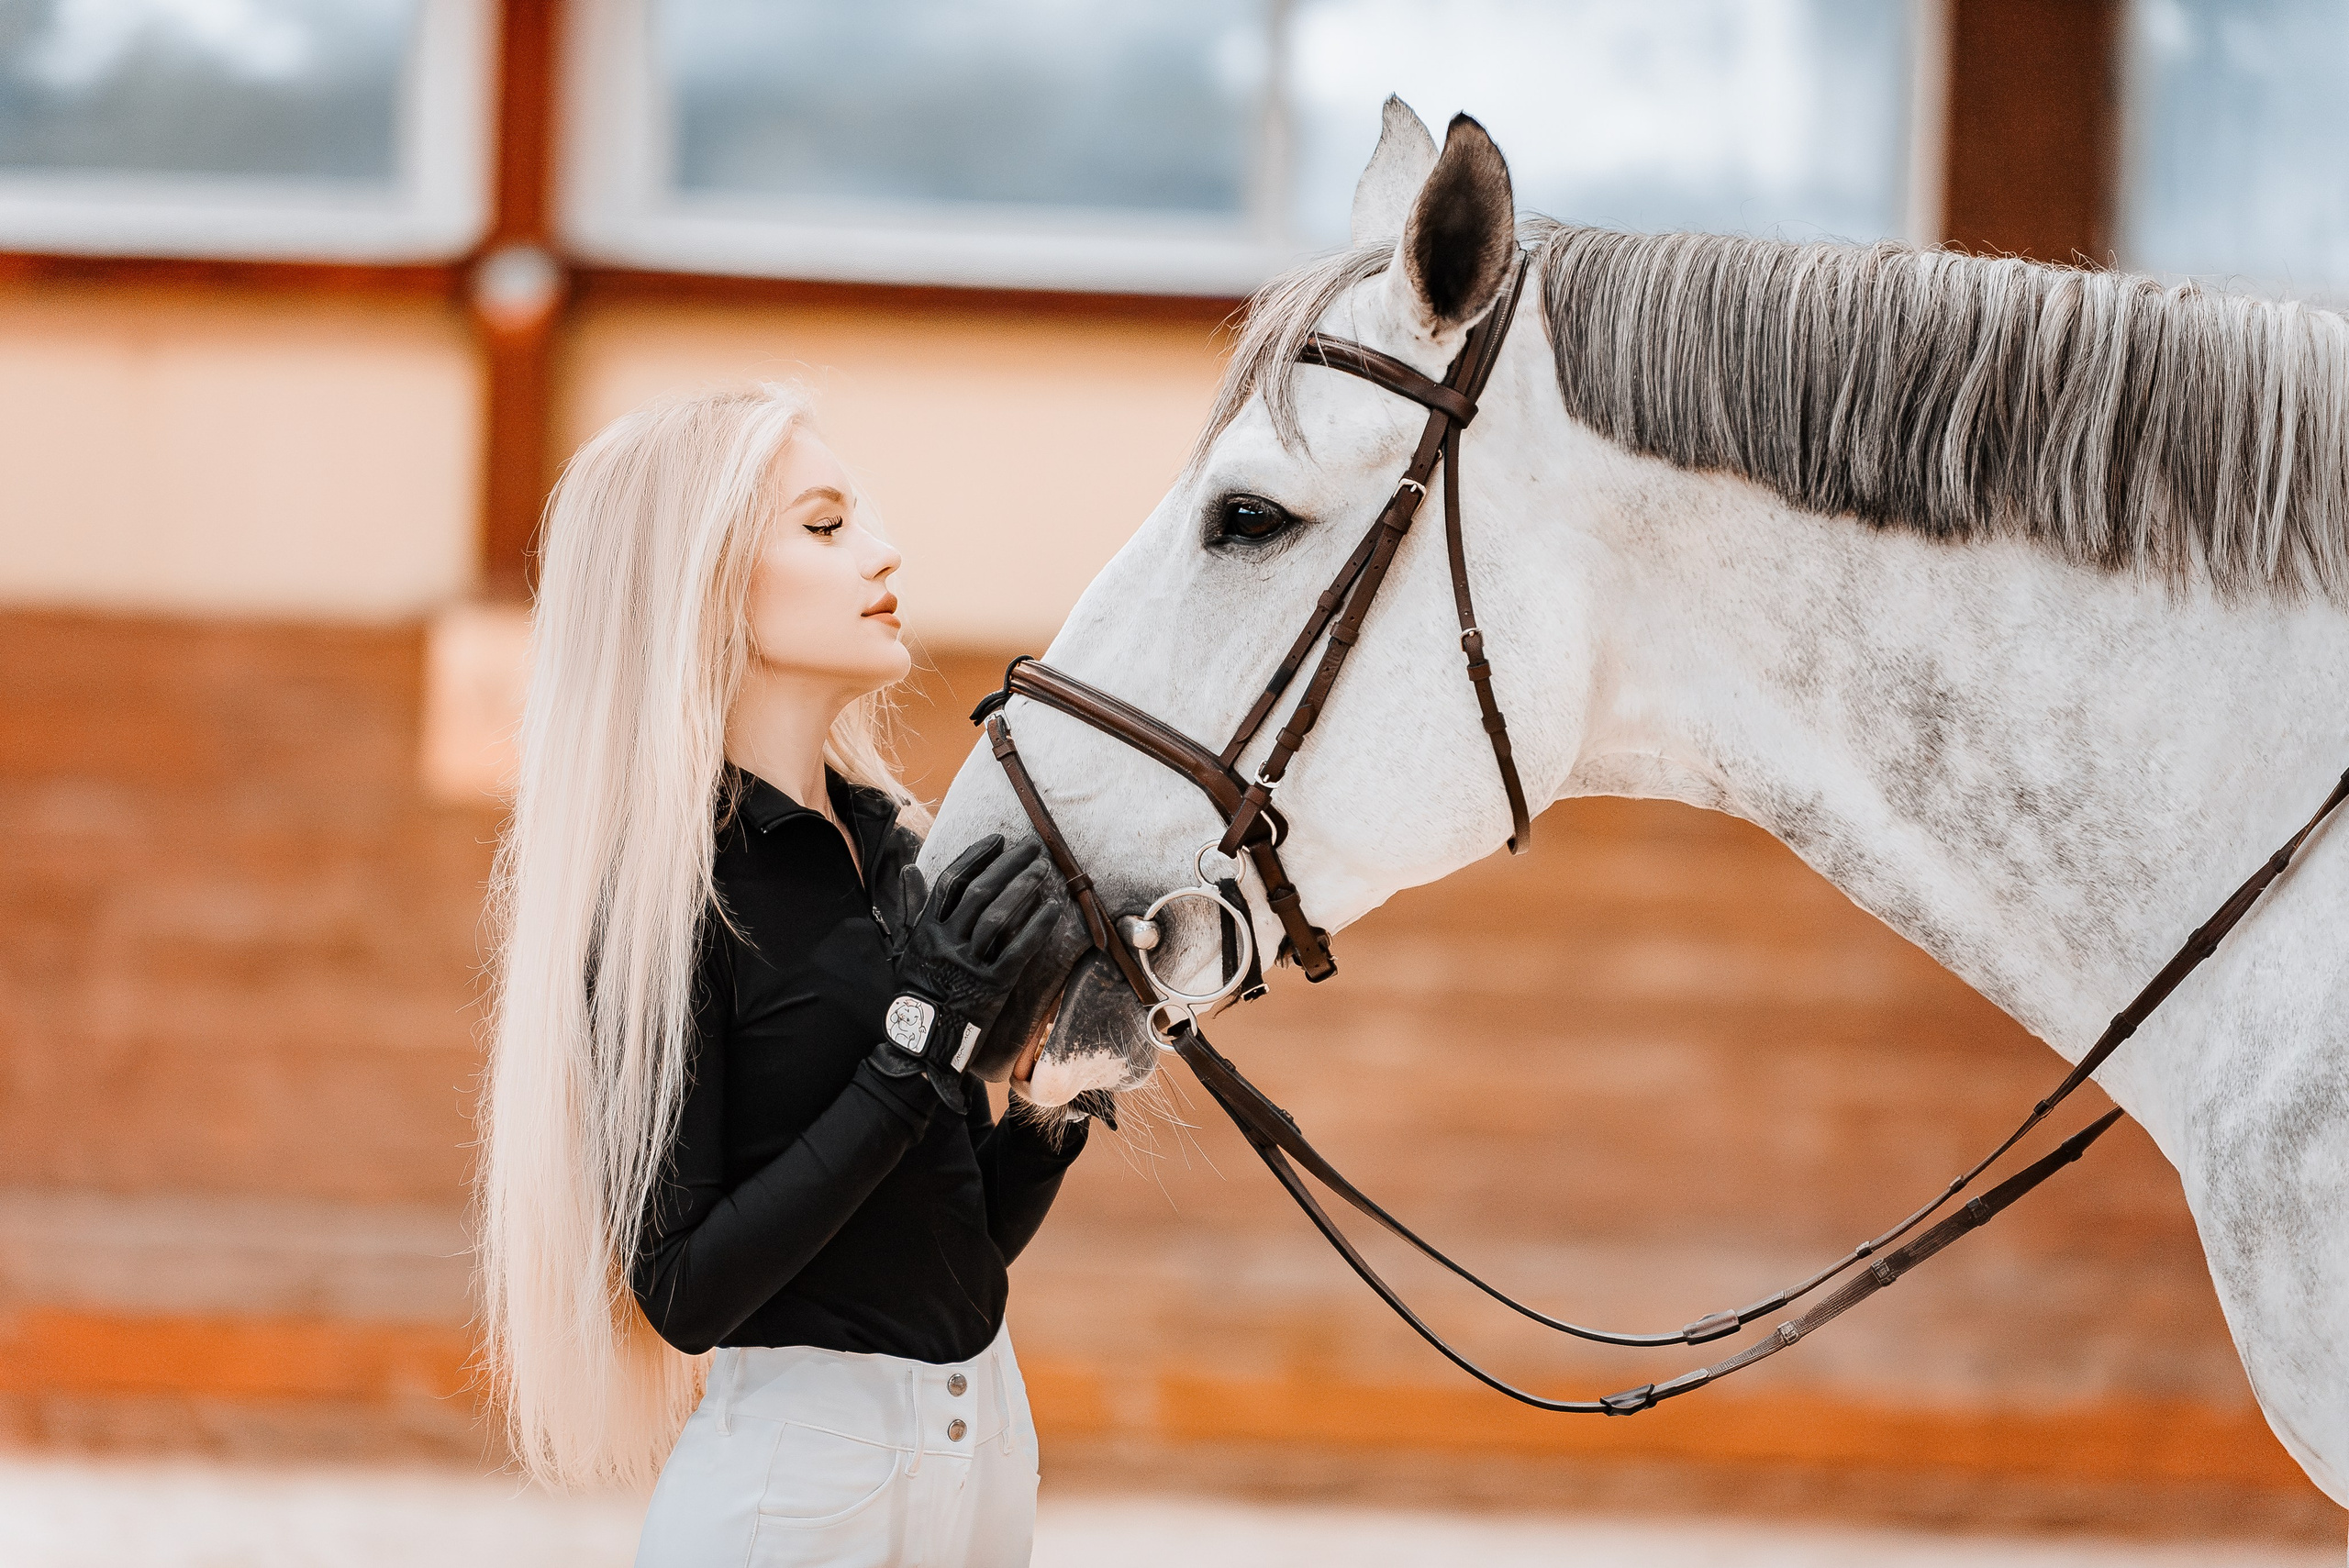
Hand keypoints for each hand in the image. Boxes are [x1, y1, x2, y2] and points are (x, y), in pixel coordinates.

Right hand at [868, 835, 1061, 1112]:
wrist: (923, 1038)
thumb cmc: (918, 986)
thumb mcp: (905, 946)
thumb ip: (909, 907)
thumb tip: (910, 867)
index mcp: (925, 930)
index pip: (951, 882)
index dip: (976, 857)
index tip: (999, 840)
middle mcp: (945, 943)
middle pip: (979, 893)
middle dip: (1008, 865)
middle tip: (1033, 847)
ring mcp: (968, 965)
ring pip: (997, 917)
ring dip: (1022, 889)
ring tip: (1043, 870)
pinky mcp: (991, 986)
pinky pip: (1018, 950)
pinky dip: (1037, 927)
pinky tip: (1054, 908)